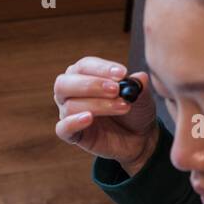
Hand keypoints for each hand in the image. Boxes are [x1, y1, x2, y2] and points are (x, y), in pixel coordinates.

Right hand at [53, 56, 158, 175]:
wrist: (140, 137)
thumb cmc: (134, 109)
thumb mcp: (140, 95)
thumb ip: (138, 85)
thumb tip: (140, 77)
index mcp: (83, 75)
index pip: (84, 66)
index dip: (101, 68)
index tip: (122, 73)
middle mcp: (70, 92)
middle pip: (65, 83)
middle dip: (92, 85)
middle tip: (116, 90)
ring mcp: (69, 114)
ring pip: (71, 106)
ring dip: (98, 105)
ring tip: (123, 107)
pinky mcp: (72, 135)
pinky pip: (62, 129)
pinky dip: (73, 122)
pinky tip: (89, 118)